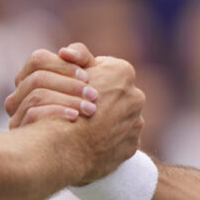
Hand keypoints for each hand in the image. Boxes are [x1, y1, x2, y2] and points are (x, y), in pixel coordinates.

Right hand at [6, 43, 97, 127]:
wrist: (83, 143)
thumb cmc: (85, 103)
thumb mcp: (89, 77)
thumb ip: (81, 58)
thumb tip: (65, 52)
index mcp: (30, 76)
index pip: (39, 60)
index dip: (64, 66)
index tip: (87, 78)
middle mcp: (18, 93)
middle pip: (37, 78)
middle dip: (69, 85)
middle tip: (94, 95)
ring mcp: (15, 112)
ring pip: (36, 96)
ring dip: (66, 100)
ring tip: (90, 109)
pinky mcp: (19, 130)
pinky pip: (32, 116)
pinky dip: (56, 113)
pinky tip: (75, 117)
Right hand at [69, 54, 144, 181]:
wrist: (66, 146)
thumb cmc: (63, 103)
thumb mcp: (67, 71)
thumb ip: (77, 57)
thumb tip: (69, 52)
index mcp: (123, 73)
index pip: (107, 70)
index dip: (90, 78)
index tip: (79, 89)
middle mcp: (136, 96)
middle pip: (116, 95)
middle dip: (102, 100)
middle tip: (82, 109)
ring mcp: (136, 123)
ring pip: (120, 118)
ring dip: (106, 121)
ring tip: (85, 128)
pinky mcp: (131, 146)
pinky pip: (121, 140)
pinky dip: (109, 141)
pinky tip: (92, 143)